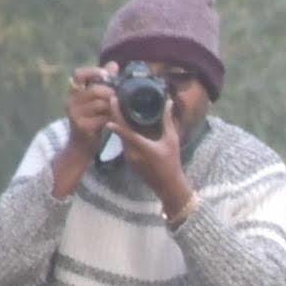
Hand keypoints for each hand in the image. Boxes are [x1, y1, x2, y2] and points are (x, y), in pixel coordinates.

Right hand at [50, 63, 118, 196]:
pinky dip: (114, 118)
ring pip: (100, 104)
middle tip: (123, 97)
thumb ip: (103, 83)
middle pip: (95, 90)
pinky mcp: (82, 126)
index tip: (107, 74)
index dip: (93, 72)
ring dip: (115, 106)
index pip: (78, 74)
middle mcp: (71, 101)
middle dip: (112, 93)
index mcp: (74, 92)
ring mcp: (75, 114)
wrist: (81, 147)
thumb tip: (113, 64)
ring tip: (124, 109)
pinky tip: (121, 120)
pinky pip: (103, 118)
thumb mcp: (95, 101)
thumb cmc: (91, 122)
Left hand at [108, 89, 189, 211]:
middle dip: (115, 114)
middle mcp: (131, 152)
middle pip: (119, 129)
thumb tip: (168, 103)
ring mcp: (128, 157)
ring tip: (119, 108)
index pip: (124, 129)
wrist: (168, 186)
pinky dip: (123, 132)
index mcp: (141, 146)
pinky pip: (123, 142)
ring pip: (120, 136)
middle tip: (115, 99)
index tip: (112, 100)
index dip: (116, 114)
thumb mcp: (172, 140)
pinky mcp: (128, 160)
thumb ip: (168, 121)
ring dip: (118, 122)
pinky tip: (126, 124)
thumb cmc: (172, 163)